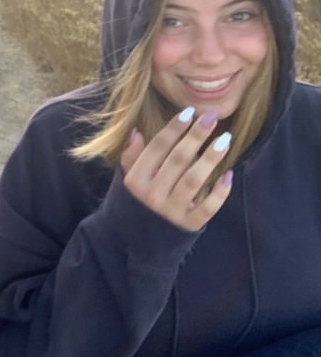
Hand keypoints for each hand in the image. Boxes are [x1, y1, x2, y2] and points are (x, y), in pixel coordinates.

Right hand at [120, 107, 232, 231]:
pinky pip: (207, 207)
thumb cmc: (134, 204)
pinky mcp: (188, 225)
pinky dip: (219, 192)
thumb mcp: (126, 180)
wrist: (136, 245)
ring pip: (193, 180)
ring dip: (210, 158)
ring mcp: (170, 211)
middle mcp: (152, 194)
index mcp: (136, 179)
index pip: (157, 148)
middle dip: (195, 136)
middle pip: (177, 159)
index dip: (173, 128)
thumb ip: (131, 156)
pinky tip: (229, 175)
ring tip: (225, 139)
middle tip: (212, 117)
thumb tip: (137, 131)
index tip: (189, 111)